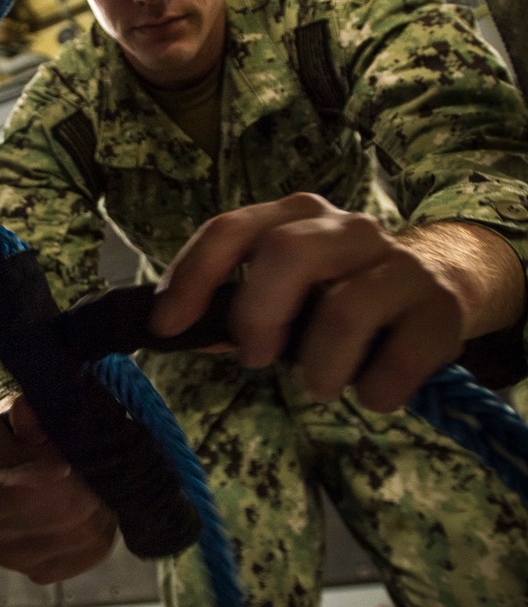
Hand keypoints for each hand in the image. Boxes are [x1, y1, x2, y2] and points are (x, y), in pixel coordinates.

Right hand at [0, 395, 116, 583]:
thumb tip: (24, 410)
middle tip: (97, 477)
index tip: (64, 466)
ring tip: (103, 492)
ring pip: (59, 544)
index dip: (30, 484)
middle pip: (32, 523)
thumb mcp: (24, 418)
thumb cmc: (27, 437)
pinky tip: (104, 516)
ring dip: (90, 518)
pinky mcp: (41, 571)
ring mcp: (12, 556)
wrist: (35, 467)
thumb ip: (26, 417)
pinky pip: (75, 562)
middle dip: (72, 497)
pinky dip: (96, 540)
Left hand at [150, 194, 524, 412]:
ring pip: (344, 311)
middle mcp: (347, 228)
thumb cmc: (340, 291)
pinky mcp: (439, 308)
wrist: (442, 282)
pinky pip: (396, 362)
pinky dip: (373, 390)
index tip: (165, 327)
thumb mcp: (284, 292)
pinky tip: (370, 387)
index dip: (192, 277)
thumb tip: (175, 331)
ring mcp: (399, 264)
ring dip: (319, 367)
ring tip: (320, 383)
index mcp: (297, 216)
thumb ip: (232, 308)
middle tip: (256, 359)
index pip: (232, 229)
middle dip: (258, 316)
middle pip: (286, 255)